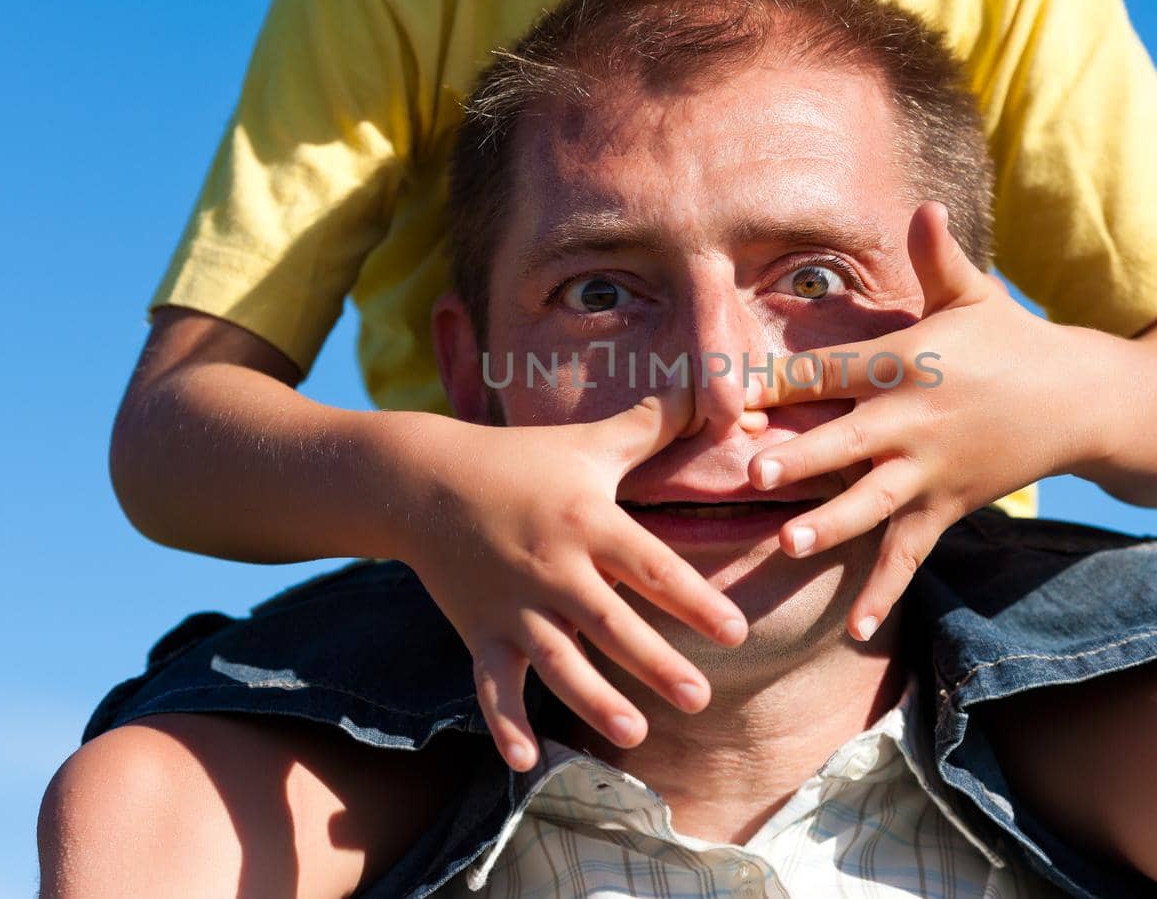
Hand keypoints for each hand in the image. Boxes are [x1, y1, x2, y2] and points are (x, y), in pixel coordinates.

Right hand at [385, 385, 747, 771]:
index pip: (649, 565)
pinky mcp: (480, 632)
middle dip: (655, 663)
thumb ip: (652, 424)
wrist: (423, 482)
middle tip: (699, 697)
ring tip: (637, 735)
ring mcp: (512, 606)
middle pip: (609, 622)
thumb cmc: (520, 459)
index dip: (693, 599)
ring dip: (594, 701)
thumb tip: (716, 391)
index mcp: (586, 522)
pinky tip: (526, 764)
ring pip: (556, 663)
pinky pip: (492, 686)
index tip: (734, 632)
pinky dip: (504, 724)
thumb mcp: (588, 439)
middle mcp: (551, 569)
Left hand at [744, 202, 1116, 638]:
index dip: (782, 382)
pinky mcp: (946, 508)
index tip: (733, 395)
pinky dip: (885, 590)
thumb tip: (924, 206)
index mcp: (906, 363)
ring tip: (790, 545)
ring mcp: (929, 471)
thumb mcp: (975, 296)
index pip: (832, 371)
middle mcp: (912, 420)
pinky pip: (910, 554)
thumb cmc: (1013, 342)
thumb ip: (938, 258)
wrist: (1085, 400)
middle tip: (756, 475)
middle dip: (801, 459)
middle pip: (845, 440)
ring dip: (831, 524)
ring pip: (872, 503)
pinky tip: (855, 628)